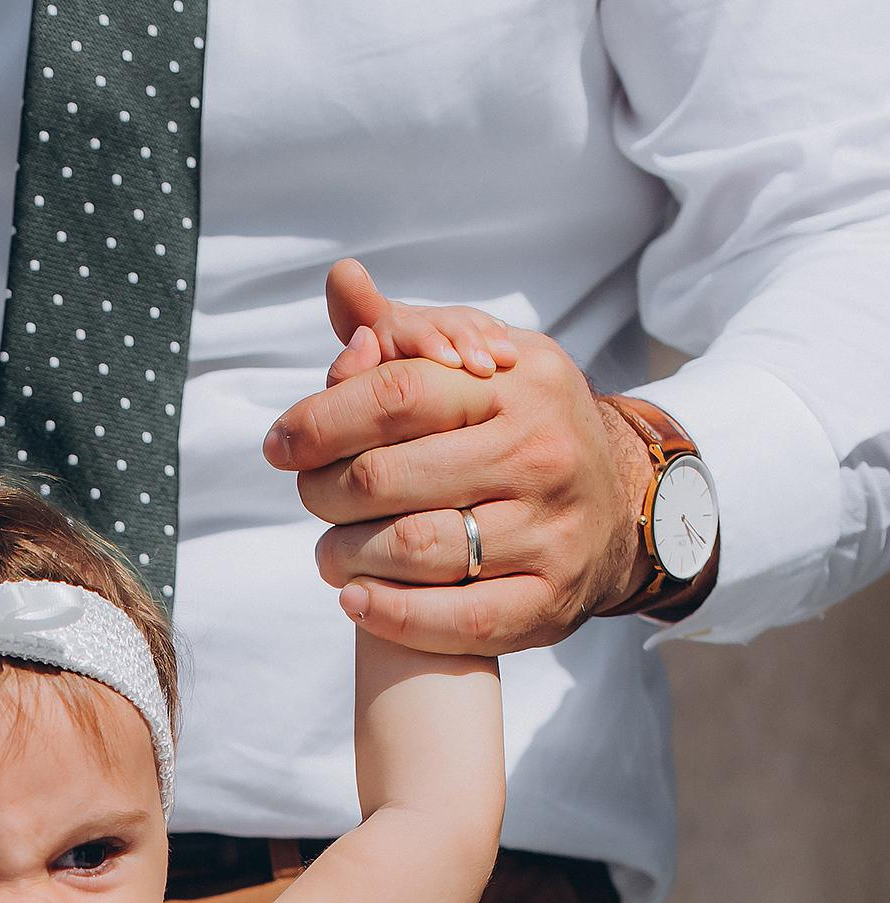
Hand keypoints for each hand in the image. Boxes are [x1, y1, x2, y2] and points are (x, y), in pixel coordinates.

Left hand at [263, 261, 651, 652]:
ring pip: (412, 549)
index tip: (279, 444)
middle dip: (323, 492)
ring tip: (331, 551)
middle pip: (387, 477)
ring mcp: (549, 532)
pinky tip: (353, 599)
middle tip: (311, 499)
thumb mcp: (483, 364)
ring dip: (346, 555)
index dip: (321, 420)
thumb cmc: (524, 429)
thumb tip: (341, 282)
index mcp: (517, 385)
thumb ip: (406, 333)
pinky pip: (457, 620)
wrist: (622, 509)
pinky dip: (390, 614)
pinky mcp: (548, 601)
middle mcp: (539, 454)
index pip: (396, 393)